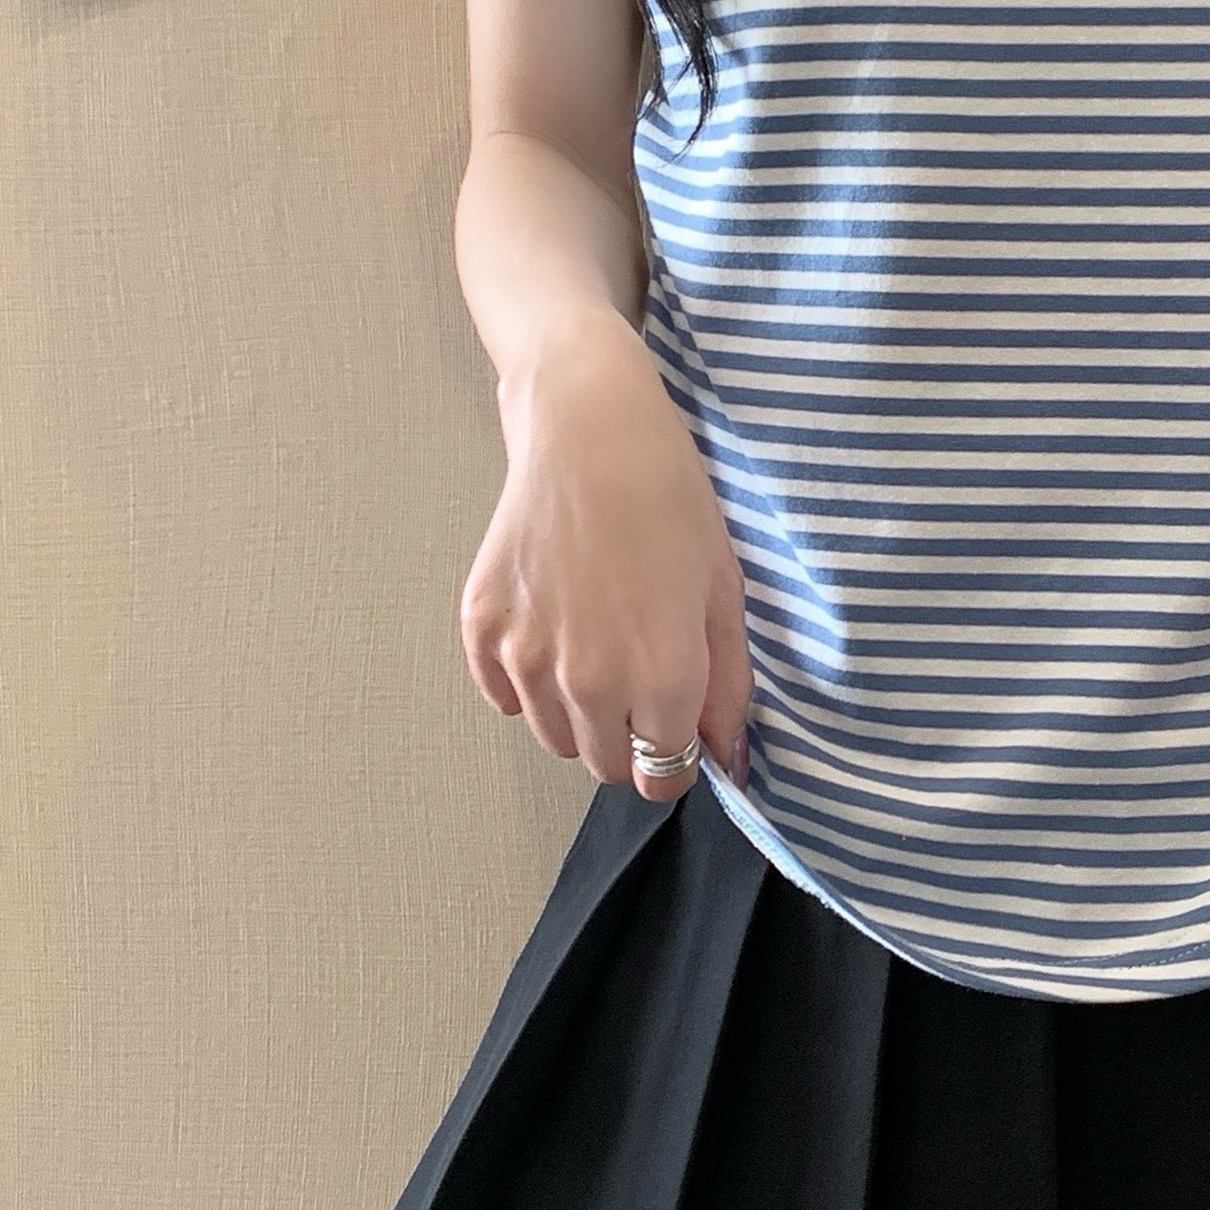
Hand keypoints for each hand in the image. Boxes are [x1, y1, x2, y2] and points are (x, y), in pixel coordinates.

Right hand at [459, 317, 753, 802]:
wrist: (589, 433)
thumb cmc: (670, 502)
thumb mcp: (723, 592)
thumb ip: (728, 685)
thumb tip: (724, 755)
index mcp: (662, 679)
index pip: (664, 776)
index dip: (679, 758)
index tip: (680, 727)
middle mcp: (590, 684)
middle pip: (606, 765)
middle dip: (631, 738)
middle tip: (641, 675)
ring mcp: (526, 659)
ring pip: (554, 737)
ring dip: (579, 715)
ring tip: (597, 645)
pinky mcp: (481, 629)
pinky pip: (504, 698)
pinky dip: (527, 683)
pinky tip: (554, 630)